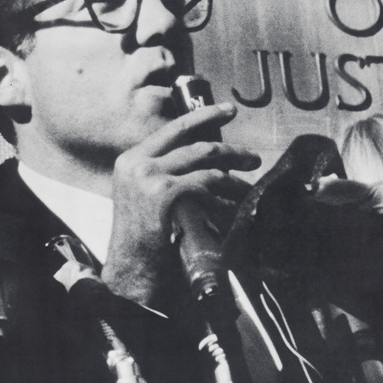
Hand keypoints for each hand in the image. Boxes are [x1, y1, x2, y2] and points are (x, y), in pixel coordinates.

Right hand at [101, 102, 260, 304]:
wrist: (131, 272)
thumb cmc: (141, 240)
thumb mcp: (140, 196)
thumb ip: (163, 173)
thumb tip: (203, 160)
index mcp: (132, 160)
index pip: (173, 129)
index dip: (205, 116)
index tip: (227, 111)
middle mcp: (140, 164)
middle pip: (196, 144)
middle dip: (232, 149)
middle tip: (252, 156)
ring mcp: (152, 178)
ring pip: (208, 164)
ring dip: (235, 176)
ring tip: (249, 185)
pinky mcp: (167, 194)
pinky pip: (209, 186)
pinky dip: (227, 195)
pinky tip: (237, 204)